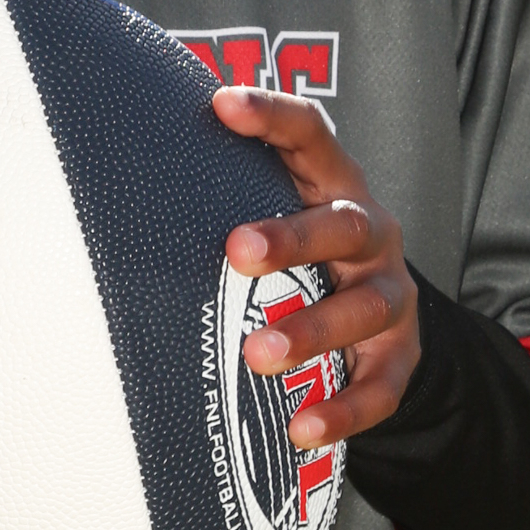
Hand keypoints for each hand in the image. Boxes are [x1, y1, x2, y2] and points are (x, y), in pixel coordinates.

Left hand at [210, 87, 418, 447]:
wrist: (381, 308)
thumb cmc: (304, 245)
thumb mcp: (280, 201)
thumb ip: (225, 179)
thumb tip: (128, 143)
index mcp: (334, 183)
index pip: (310, 134)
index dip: (271, 117)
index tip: (221, 103)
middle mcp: (372, 232)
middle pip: (342, 226)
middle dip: (293, 237)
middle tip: (236, 250)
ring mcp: (391, 294)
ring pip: (364, 308)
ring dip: (313, 330)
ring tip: (259, 353)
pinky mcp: (401, 356)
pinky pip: (380, 387)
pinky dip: (342, 409)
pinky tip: (301, 427)